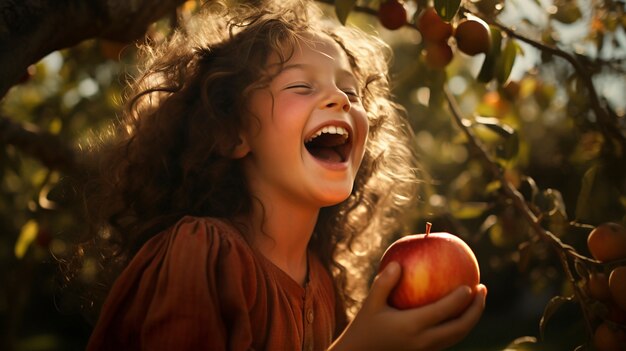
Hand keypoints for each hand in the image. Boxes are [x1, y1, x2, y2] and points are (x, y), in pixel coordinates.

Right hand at [329, 262, 486, 350]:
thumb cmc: (364, 327)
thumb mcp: (370, 304)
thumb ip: (384, 283)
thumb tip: (397, 263)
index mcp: (411, 327)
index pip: (443, 312)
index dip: (460, 300)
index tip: (471, 286)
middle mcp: (423, 341)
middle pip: (459, 328)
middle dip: (476, 310)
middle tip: (482, 289)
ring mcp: (426, 350)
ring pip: (458, 336)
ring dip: (471, 319)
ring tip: (477, 300)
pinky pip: (449, 339)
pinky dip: (460, 325)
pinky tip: (459, 310)